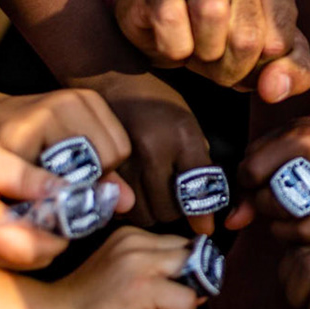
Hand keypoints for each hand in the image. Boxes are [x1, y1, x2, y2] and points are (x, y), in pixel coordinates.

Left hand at [0, 87, 134, 210]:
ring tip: (76, 169)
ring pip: (119, 144)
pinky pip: (117, 133)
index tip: (65, 196)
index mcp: (33, 128)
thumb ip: (66, 198)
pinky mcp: (88, 95)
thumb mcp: (20, 185)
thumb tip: (127, 204)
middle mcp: (60, 105)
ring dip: (104, 164)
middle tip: (72, 182)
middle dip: (99, 175)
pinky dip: (106, 150)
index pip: (89, 169)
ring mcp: (78, 96)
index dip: (85, 190)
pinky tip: (82, 155)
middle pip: (113, 154)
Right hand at [0, 124, 71, 270]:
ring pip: (20, 264)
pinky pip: (0, 260)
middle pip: (37, 261)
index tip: (77, 199)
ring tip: (39, 203)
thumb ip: (28, 178)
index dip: (67, 225)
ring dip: (37, 240)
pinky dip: (15, 242)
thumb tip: (72, 191)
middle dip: (56, 235)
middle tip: (62, 199)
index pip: (45, 248)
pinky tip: (14, 212)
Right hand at [36, 227, 201, 308]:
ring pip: (196, 276)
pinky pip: (188, 301)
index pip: (181, 246)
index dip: (180, 273)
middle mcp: (136, 242)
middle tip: (160, 307)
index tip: (159, 296)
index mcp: (130, 236)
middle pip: (194, 255)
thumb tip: (199, 285)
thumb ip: (152, 272)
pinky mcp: (143, 288)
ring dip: (182, 301)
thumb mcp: (121, 277)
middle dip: (188, 283)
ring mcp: (139, 262)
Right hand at [86, 72, 220, 233]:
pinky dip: (130, 207)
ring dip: (151, 213)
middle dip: (174, 213)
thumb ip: (199, 167)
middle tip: (174, 201)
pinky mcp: (103, 167)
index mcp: (181, 136)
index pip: (197, 189)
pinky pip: (120, 206)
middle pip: (167, 210)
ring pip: (143, 213)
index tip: (206, 227)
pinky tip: (135, 194)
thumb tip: (206, 218)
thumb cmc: (159, 103)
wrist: (115, 81)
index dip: (203, 214)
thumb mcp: (189, 126)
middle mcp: (152, 150)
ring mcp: (124, 160)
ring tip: (154, 196)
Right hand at [114, 0, 309, 101]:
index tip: (245, 55)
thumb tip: (274, 88)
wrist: (158, 16)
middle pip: (247, 38)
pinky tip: (174, 40)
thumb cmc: (224, 33)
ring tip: (197, 45)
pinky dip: (173, 48)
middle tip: (215, 54)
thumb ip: (296, 71)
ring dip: (203, 54)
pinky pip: (171, 20)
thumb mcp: (272, 55)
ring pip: (213, 18)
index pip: (280, 43)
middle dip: (230, 65)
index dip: (259, 66)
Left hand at [226, 115, 309, 242]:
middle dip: (260, 202)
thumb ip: (250, 172)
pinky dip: (295, 235)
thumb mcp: (275, 142)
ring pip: (298, 229)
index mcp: (301, 141)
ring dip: (279, 226)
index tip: (251, 176)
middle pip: (274, 202)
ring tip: (278, 213)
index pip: (253, 171)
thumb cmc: (306, 143)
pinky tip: (293, 219)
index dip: (244, 178)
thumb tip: (232, 221)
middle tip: (265, 195)